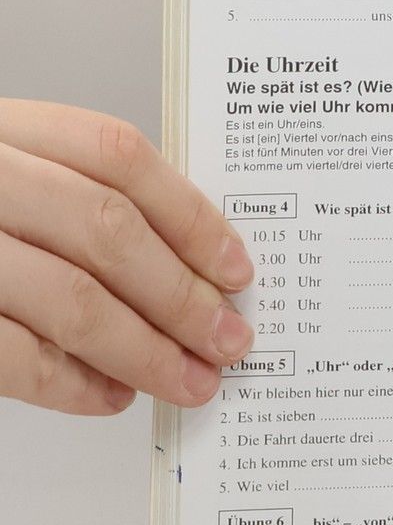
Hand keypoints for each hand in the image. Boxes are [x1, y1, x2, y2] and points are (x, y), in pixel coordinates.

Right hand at [0, 101, 253, 414]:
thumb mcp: (8, 173)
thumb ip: (77, 198)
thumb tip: (189, 267)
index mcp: (1, 128)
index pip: (118, 157)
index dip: (191, 216)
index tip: (237, 270)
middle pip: (105, 230)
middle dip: (181, 296)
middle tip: (229, 341)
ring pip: (69, 297)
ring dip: (144, 350)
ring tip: (190, 380)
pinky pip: (9, 353)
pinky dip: (70, 383)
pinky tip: (111, 397)